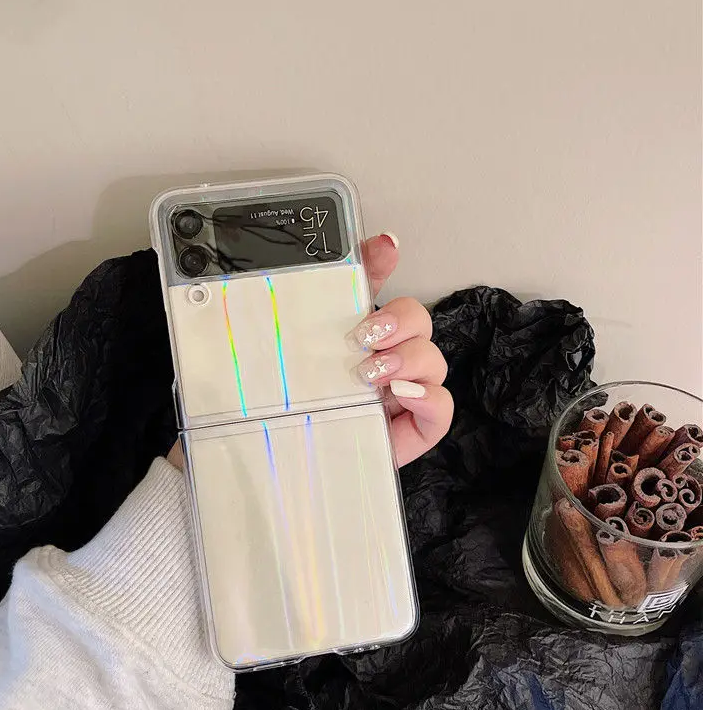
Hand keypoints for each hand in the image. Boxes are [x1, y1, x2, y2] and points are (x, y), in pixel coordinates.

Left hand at [167, 232, 451, 468]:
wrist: (269, 461)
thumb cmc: (279, 409)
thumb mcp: (281, 356)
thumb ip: (299, 315)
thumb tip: (315, 270)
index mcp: (353, 337)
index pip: (376, 287)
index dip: (384, 263)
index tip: (383, 248)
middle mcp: (382, 359)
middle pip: (418, 321)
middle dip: (400, 320)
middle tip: (363, 337)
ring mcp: (401, 394)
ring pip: (433, 359)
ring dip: (409, 358)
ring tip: (370, 374)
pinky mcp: (412, 429)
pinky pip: (442, 407)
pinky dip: (429, 396)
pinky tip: (400, 395)